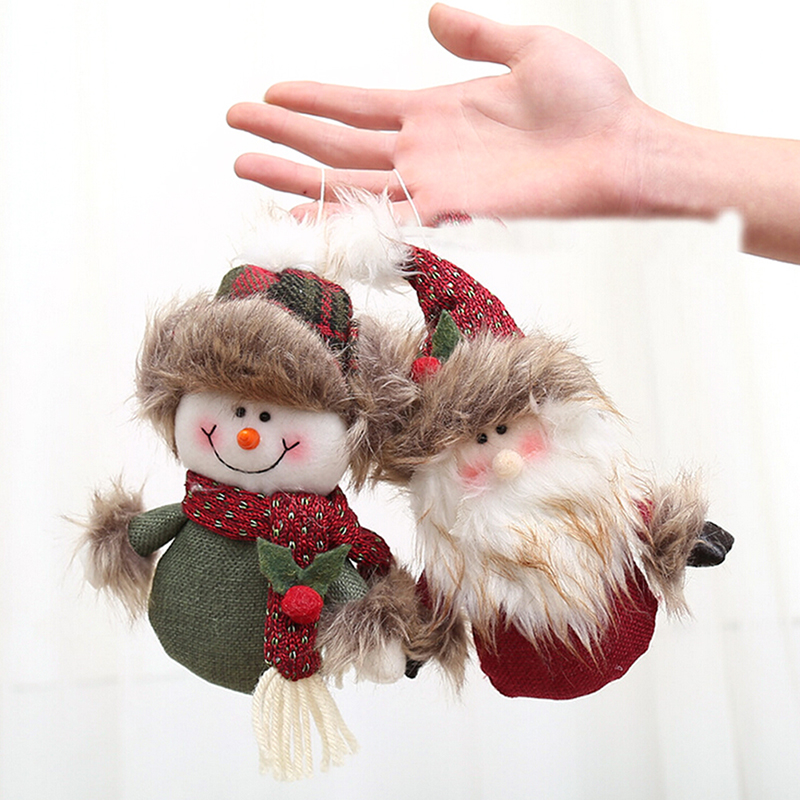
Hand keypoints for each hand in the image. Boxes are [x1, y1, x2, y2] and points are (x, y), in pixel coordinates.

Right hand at [226, 3, 648, 223]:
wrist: (622, 148)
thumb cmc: (589, 102)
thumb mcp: (529, 48)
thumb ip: (478, 34)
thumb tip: (434, 15)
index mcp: (436, 111)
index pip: (358, 106)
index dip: (314, 100)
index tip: (272, 93)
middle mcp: (424, 151)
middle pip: (338, 144)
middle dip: (284, 136)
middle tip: (234, 124)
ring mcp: (432, 182)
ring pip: (345, 180)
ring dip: (293, 175)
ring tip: (243, 167)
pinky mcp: (448, 208)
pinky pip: (381, 216)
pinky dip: (337, 219)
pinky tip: (297, 220)